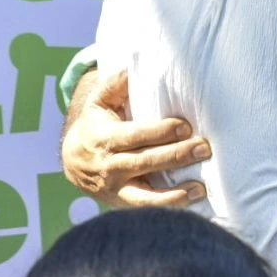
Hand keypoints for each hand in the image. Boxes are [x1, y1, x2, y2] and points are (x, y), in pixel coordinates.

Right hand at [61, 69, 211, 207]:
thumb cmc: (94, 126)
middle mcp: (110, 167)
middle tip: (204, 148)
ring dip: (175, 194)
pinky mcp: (122, 204)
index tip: (185, 126)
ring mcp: (116, 189)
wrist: (72, 164)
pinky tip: (192, 203)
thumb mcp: (99, 103)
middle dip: (176, 156)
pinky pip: (146, 210)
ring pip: (145, 195)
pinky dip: (168, 208)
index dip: (160, 132)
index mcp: (105, 139)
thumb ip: (116, 85)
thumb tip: (134, 66)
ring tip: (201, 188)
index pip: (136, 136)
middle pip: (146, 162)